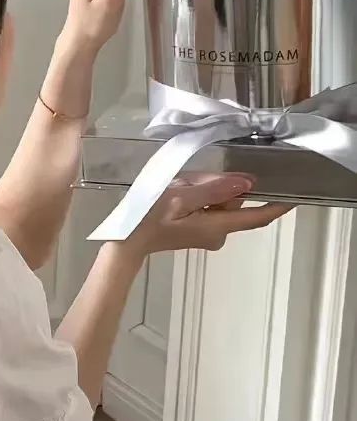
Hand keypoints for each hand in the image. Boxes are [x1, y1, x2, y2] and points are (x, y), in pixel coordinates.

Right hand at [127, 173, 293, 256]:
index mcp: (217, 226)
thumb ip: (214, 189)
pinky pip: (208, 207)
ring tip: (177, 187)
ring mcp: (208, 233)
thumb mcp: (180, 198)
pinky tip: (176, 194)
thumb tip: (247, 183)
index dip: (277, 206)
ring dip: (204, 189)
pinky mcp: (197, 230)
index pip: (257, 217)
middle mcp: (218, 232)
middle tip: (188, 180)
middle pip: (234, 202)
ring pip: (219, 201)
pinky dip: (197, 196)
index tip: (296, 194)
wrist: (126, 240)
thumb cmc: (149, 218)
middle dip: (218, 185)